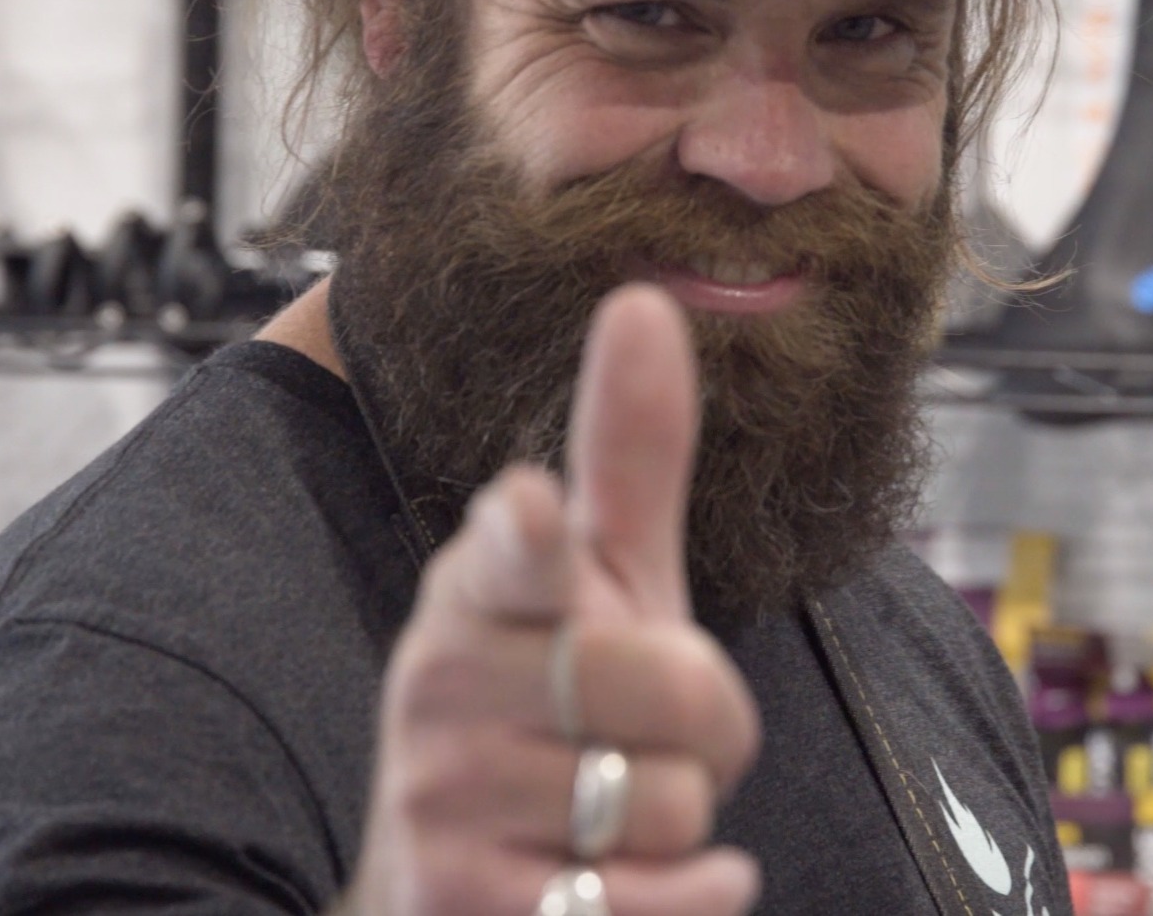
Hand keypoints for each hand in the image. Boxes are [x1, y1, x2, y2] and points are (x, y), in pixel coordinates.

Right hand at [349, 284, 762, 915]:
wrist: (449, 886)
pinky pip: (655, 900)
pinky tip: (635, 882)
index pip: (512, 550)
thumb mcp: (599, 580)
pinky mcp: (465, 908)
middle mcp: (441, 681)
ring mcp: (442, 800)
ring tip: (619, 812)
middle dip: (711, 721)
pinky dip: (689, 896)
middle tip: (656, 733)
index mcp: (480, 583)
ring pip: (672, 796)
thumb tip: (646, 297)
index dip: (529, 536)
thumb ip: (630, 454)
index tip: (535, 513)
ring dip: (685, 817)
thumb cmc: (547, 710)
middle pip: (674, 681)